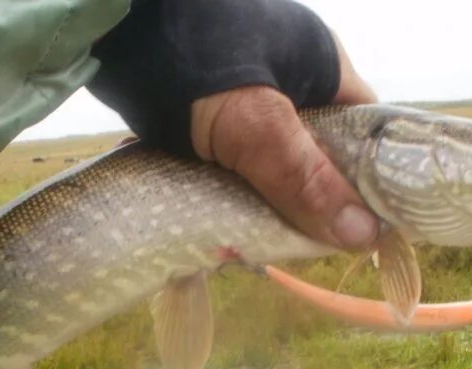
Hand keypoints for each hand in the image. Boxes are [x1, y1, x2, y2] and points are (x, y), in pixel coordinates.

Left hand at [190, 35, 378, 248]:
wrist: (102, 19)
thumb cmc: (188, 56)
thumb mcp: (251, 123)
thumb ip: (303, 177)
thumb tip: (363, 235)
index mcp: (322, 64)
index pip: (366, 132)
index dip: (369, 183)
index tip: (361, 231)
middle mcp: (291, 76)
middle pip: (317, 153)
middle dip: (306, 200)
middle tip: (297, 243)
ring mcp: (246, 91)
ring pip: (272, 161)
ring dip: (261, 199)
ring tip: (254, 239)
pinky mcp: (207, 108)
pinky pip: (232, 159)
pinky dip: (225, 187)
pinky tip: (217, 216)